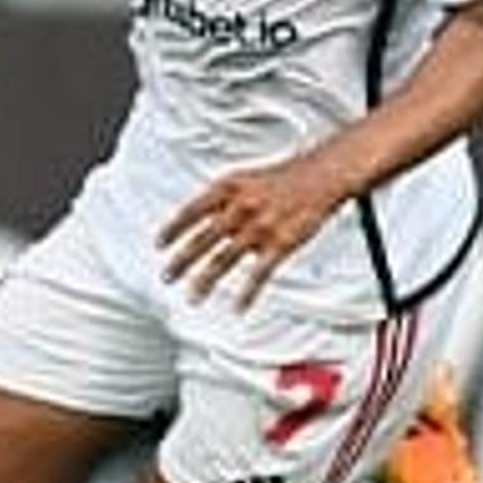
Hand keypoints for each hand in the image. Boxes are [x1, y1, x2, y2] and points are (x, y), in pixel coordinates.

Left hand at [161, 152, 351, 306]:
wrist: (322, 175)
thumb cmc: (284, 177)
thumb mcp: (245, 177)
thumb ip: (222, 198)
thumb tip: (198, 217)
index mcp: (228, 188)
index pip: (191, 211)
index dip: (173, 229)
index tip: (159, 244)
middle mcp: (240, 208)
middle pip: (202, 240)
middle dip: (181, 261)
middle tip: (167, 276)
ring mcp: (260, 228)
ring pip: (224, 260)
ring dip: (204, 281)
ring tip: (192, 297)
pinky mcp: (281, 244)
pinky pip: (259, 275)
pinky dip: (247, 294)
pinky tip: (237, 307)